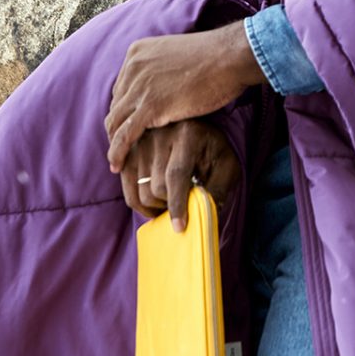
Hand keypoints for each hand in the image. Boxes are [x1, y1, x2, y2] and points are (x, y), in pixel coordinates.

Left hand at [106, 21, 263, 172]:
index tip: (130, 126)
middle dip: (118, 127)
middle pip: (117, 105)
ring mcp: (139, 86)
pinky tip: (118, 166)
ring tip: (117, 162)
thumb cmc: (216, 57)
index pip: (122, 87)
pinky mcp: (150, 106)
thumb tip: (167, 87)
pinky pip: (124, 135)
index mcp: (138, 52)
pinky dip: (118, 152)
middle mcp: (133, 67)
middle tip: (123, 148)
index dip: (126, 109)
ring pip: (115, 122)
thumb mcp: (179, 57)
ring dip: (114, 144)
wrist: (230, 57)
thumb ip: (165, 70)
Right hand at [120, 118, 240, 231]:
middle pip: (157, 187)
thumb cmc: (214, 151)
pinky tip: (155, 201)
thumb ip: (218, 190)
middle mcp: (160, 133)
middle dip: (170, 205)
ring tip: (171, 201)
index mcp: (188, 133)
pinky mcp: (127, 152)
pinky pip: (128, 189)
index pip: (176, 175)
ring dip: (156, 205)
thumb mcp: (227, 166)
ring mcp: (140, 141)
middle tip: (183, 207)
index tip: (179, 227)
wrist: (195, 129)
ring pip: (141, 192)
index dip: (178, 204)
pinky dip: (140, 203)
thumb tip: (204, 218)